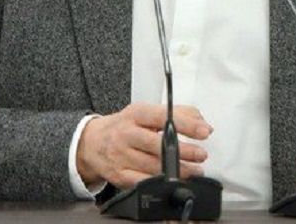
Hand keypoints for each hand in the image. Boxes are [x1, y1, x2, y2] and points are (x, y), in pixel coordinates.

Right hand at [76, 103, 212, 188]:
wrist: (91, 142)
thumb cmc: (124, 126)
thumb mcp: (146, 112)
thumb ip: (177, 113)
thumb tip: (203, 123)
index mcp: (135, 114)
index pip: (163, 117)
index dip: (185, 124)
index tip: (204, 131)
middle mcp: (126, 134)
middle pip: (158, 144)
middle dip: (184, 151)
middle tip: (201, 155)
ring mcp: (121, 156)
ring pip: (153, 166)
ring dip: (178, 170)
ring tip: (195, 171)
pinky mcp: (119, 175)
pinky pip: (142, 181)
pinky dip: (161, 183)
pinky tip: (174, 181)